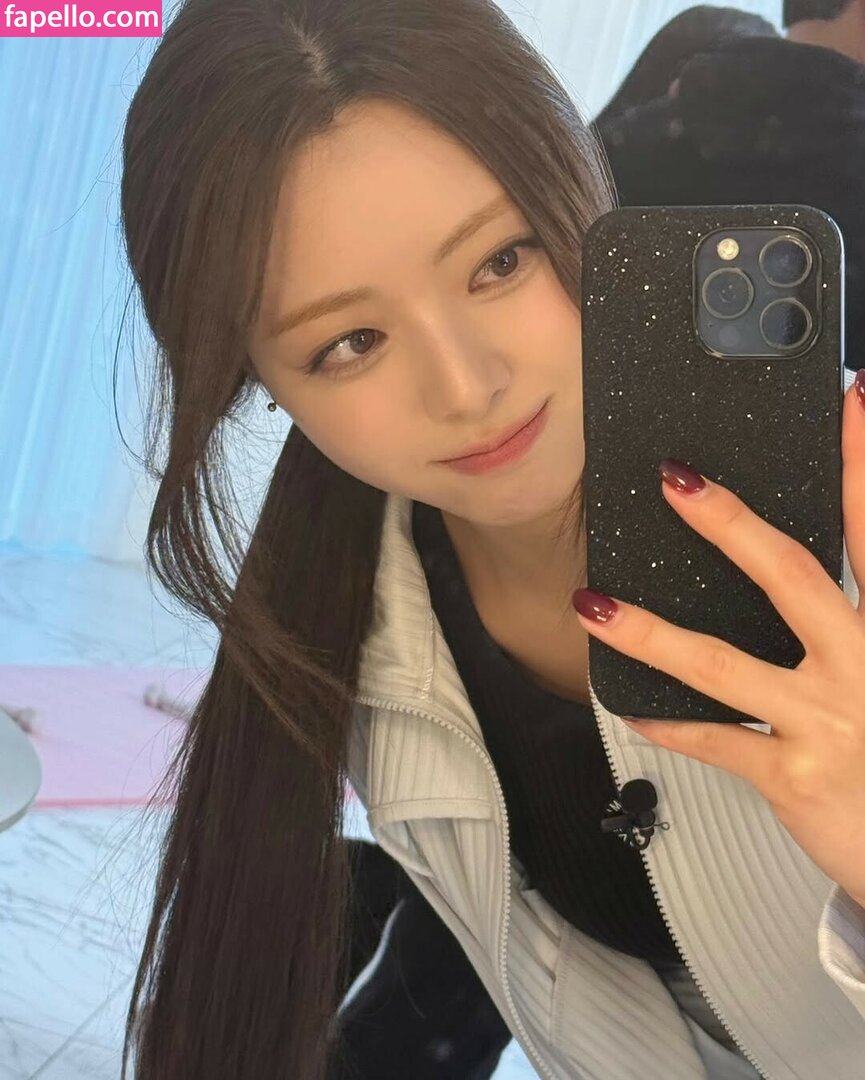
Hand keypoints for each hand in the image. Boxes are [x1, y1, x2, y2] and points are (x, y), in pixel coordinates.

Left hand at [572, 371, 864, 908]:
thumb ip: (857, 619)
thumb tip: (801, 575)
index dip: (863, 469)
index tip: (849, 405)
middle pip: (796, 578)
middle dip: (732, 524)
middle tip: (676, 481)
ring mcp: (829, 723)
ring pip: (724, 665)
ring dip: (652, 631)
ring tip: (594, 603)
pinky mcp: (795, 776)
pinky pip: (714, 739)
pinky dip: (666, 720)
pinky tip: (626, 700)